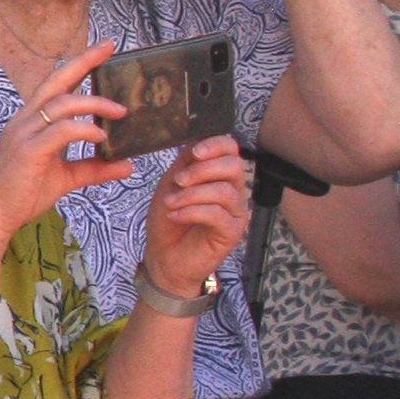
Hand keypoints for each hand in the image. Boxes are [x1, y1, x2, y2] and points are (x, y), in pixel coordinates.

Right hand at [0, 39, 136, 237]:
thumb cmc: (21, 195)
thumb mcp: (65, 178)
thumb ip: (94, 168)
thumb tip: (127, 165)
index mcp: (31, 121)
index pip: (57, 84)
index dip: (79, 64)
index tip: (104, 48)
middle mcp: (26, 120)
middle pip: (57, 81)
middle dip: (84, 61)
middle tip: (110, 47)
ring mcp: (25, 133)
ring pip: (62, 104)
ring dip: (95, 104)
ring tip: (119, 112)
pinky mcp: (28, 151)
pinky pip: (60, 131)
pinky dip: (84, 130)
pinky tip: (101, 137)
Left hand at [140, 133, 253, 294]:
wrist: (164, 257)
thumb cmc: (169, 220)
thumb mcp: (171, 184)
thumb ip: (185, 162)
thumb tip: (196, 142)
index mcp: (220, 175)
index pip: (231, 149)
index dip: (215, 145)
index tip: (195, 153)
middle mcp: (234, 191)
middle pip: (234, 167)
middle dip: (202, 170)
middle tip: (178, 181)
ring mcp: (236, 212)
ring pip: (224, 191)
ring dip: (192, 195)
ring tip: (171, 203)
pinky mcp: (232, 232)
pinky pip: (217, 214)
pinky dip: (192, 211)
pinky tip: (176, 216)